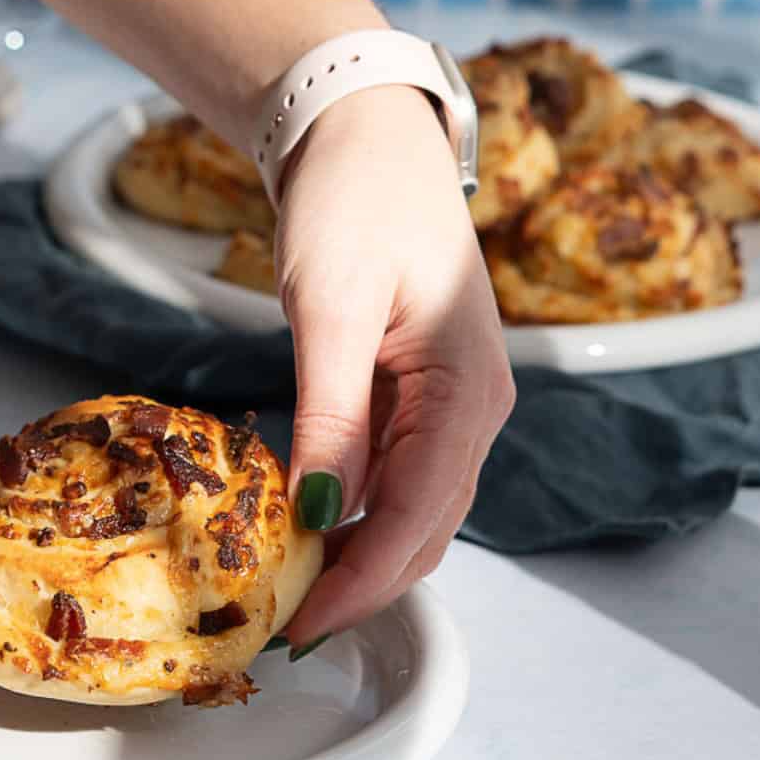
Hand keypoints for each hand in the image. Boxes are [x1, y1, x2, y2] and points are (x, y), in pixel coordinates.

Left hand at [276, 86, 514, 652]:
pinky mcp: (416, 395)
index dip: (361, 579)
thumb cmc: (354, 201)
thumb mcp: (333, 307)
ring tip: (291, 588)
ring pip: (411, 509)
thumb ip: (333, 413)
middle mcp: (472, 410)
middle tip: (286, 623)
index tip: (301, 623)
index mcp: (468, 391)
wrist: (362, 136)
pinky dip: (353, 510)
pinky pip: (392, 474)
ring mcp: (448, 405)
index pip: (418, 515)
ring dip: (358, 554)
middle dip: (361, 582)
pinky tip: (307, 523)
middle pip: (424, 528)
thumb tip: (322, 510)